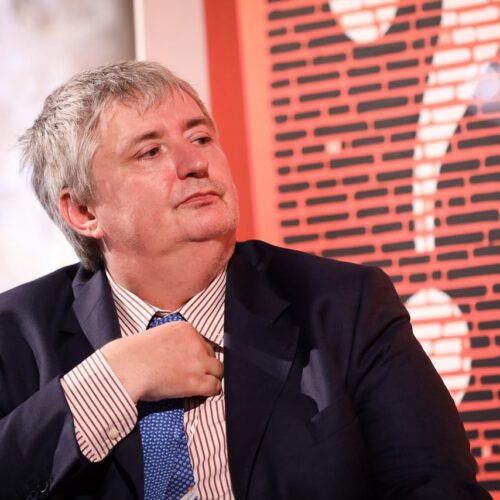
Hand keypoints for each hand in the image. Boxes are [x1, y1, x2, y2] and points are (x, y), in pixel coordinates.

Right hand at [100, 321, 222, 402]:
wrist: (127, 367)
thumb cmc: (133, 355)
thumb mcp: (157, 337)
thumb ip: (173, 342)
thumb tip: (177, 356)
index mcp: (185, 329)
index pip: (202, 341)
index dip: (197, 354)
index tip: (189, 362)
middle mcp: (196, 342)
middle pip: (211, 354)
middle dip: (204, 364)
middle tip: (192, 374)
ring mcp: (199, 361)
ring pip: (218, 370)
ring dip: (210, 377)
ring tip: (199, 385)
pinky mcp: (197, 381)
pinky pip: (215, 387)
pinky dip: (210, 391)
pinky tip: (201, 394)